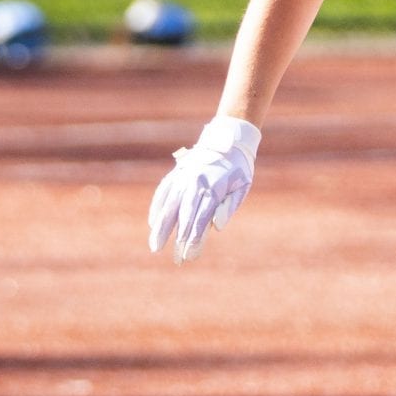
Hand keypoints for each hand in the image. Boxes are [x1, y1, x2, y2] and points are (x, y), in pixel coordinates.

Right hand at [147, 116, 261, 261]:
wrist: (228, 139)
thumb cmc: (239, 169)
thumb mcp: (242, 186)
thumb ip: (229, 206)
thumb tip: (217, 227)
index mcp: (214, 188)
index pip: (201, 218)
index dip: (194, 237)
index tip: (189, 253)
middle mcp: (195, 183)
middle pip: (183, 215)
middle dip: (176, 237)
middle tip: (172, 257)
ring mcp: (183, 178)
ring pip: (169, 205)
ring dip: (161, 226)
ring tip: (155, 245)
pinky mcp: (176, 173)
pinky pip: (163, 192)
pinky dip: (157, 207)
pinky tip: (153, 222)